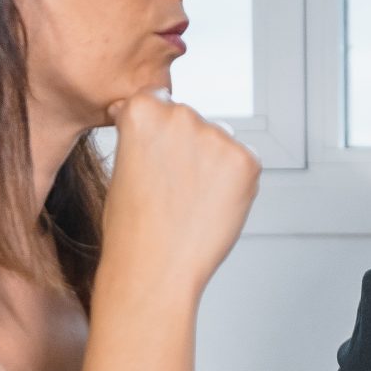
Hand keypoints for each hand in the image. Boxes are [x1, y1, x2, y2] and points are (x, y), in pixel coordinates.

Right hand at [99, 89, 259, 297]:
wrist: (154, 269)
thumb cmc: (132, 226)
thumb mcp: (123, 163)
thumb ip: (144, 133)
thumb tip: (162, 113)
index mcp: (142, 109)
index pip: (156, 101)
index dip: (155, 131)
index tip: (152, 157)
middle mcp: (182, 115)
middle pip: (191, 120)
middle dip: (186, 145)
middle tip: (172, 188)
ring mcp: (218, 136)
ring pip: (219, 140)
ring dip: (212, 161)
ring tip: (190, 201)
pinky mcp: (247, 160)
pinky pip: (244, 160)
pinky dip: (234, 180)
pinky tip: (211, 205)